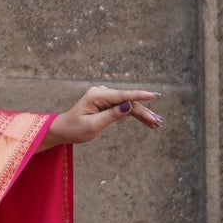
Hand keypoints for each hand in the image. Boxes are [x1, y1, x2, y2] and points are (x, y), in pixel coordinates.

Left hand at [45, 87, 160, 146]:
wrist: (64, 130)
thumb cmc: (75, 129)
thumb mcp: (93, 125)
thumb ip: (111, 115)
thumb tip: (128, 105)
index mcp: (97, 95)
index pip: (122, 95)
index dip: (139, 96)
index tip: (154, 96)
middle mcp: (102, 93)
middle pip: (128, 101)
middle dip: (144, 111)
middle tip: (158, 122)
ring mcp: (106, 97)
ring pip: (129, 105)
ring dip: (143, 114)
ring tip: (157, 124)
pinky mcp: (108, 103)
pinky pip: (124, 108)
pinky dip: (135, 115)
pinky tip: (148, 121)